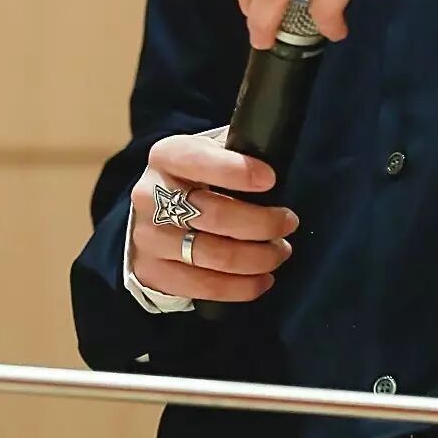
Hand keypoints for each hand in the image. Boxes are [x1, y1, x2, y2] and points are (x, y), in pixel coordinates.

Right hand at [129, 127, 298, 302]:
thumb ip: (234, 151)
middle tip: (288, 223)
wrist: (150, 213)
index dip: (236, 171)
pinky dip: (241, 287)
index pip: (199, 161)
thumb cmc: (193, 178)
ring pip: (214, 255)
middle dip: (263, 223)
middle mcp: (151, 196)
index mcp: (167, 156)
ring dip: (258, 257)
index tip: (271, 180)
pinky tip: (263, 280)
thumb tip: (274, 156)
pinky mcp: (153, 273)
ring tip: (280, 251)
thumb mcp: (207, 151)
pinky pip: (204, 287)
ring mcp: (149, 238)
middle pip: (215, 215)